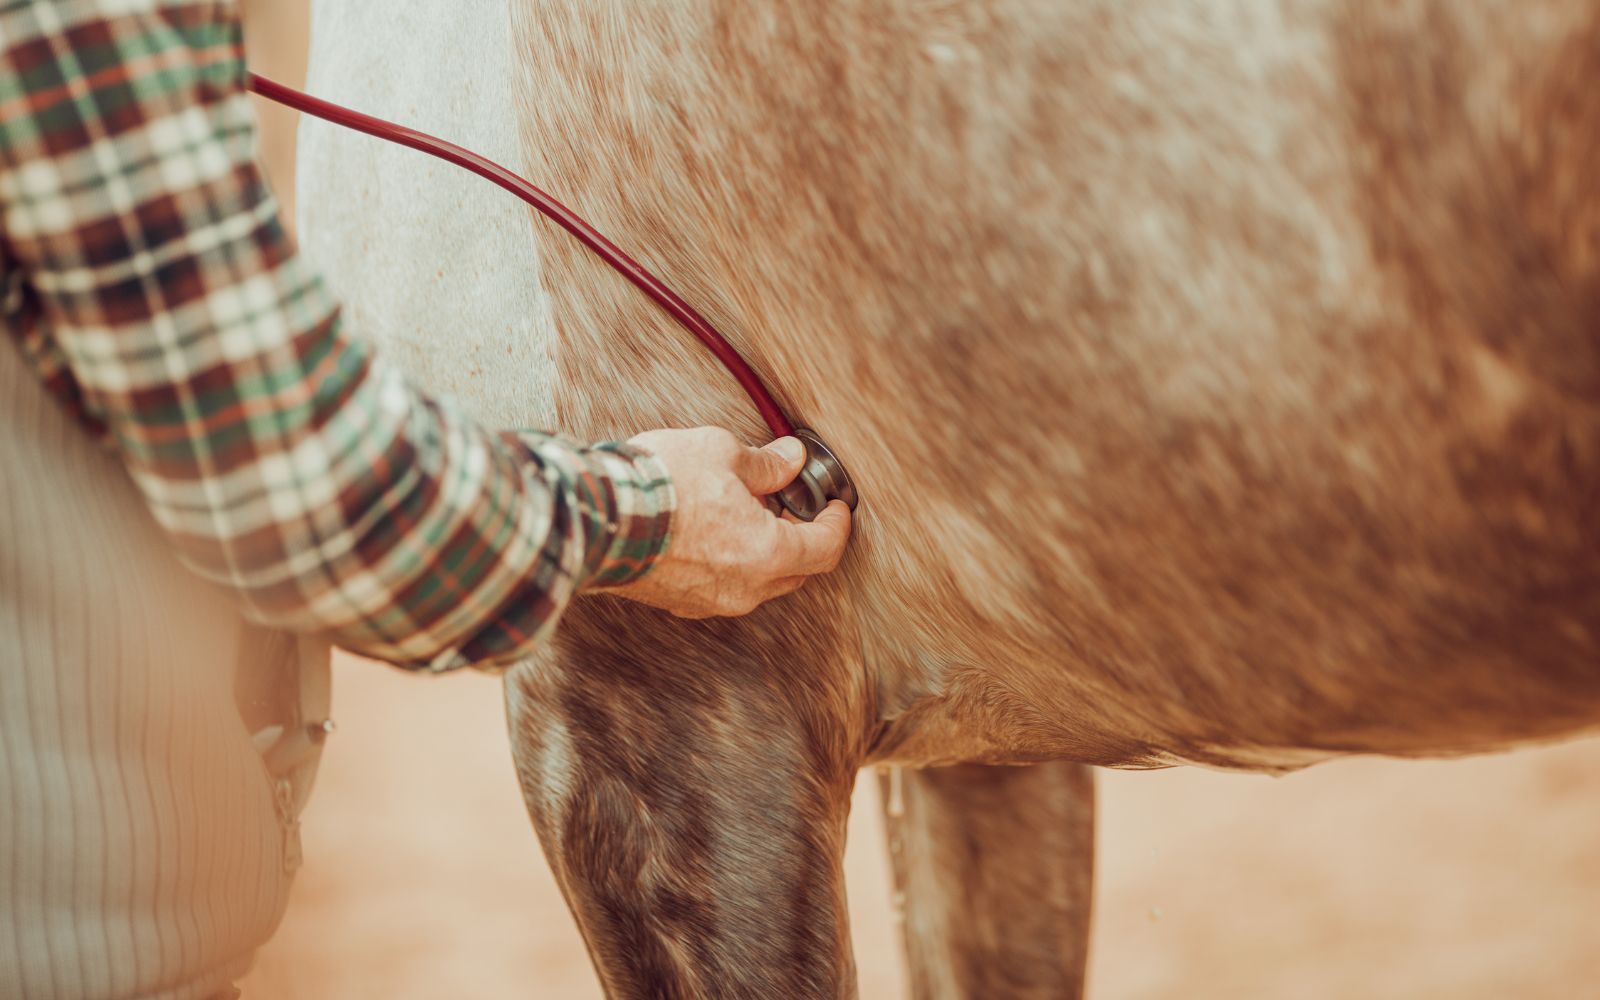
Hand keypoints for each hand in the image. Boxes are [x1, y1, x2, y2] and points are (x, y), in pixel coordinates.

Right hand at [599, 427, 852, 616]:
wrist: (598, 517)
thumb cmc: (662, 485)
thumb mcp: (723, 454)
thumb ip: (766, 464)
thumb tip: (789, 459)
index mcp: (768, 554)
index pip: (825, 549)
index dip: (837, 525)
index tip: (836, 507)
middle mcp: (745, 589)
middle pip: (795, 571)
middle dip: (800, 537)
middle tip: (789, 502)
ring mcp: (709, 602)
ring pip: (756, 581)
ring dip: (761, 551)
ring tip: (743, 510)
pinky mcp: (678, 603)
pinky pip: (721, 586)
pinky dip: (729, 562)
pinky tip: (712, 530)